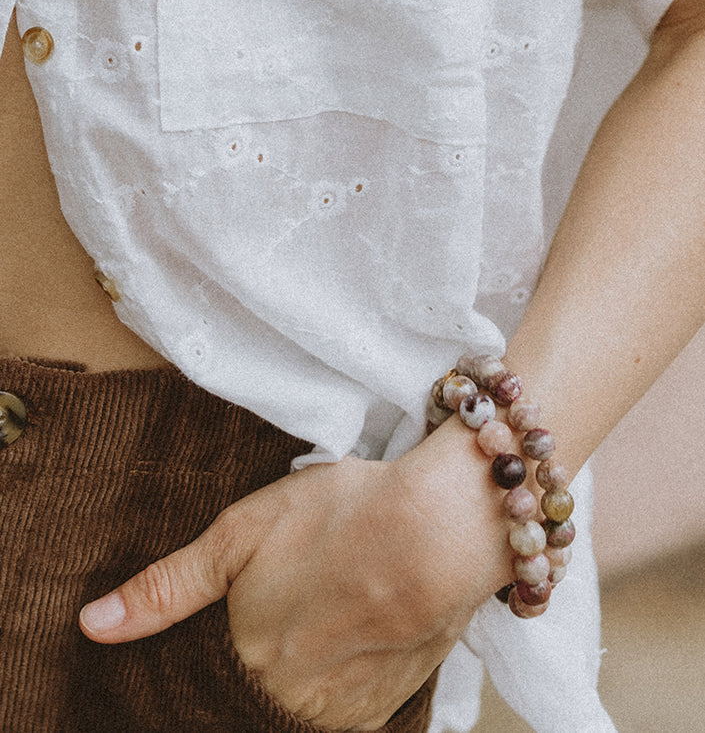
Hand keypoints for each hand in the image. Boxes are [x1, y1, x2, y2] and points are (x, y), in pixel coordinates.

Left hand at [79, 420, 511, 730]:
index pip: (201, 686)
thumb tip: (91, 626)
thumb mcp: (240, 532)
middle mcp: (288, 703)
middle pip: (249, 698)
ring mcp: (341, 714)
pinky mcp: (385, 708)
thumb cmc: (341, 517)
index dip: (207, 657)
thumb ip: (165, 587)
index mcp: (244, 663)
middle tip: (277, 614)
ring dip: (292, 678)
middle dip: (251, 665)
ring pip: (294, 710)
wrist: (441, 530)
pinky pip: (340, 715)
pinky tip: (342, 638)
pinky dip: (331, 684)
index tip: (225, 627)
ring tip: (310, 621)